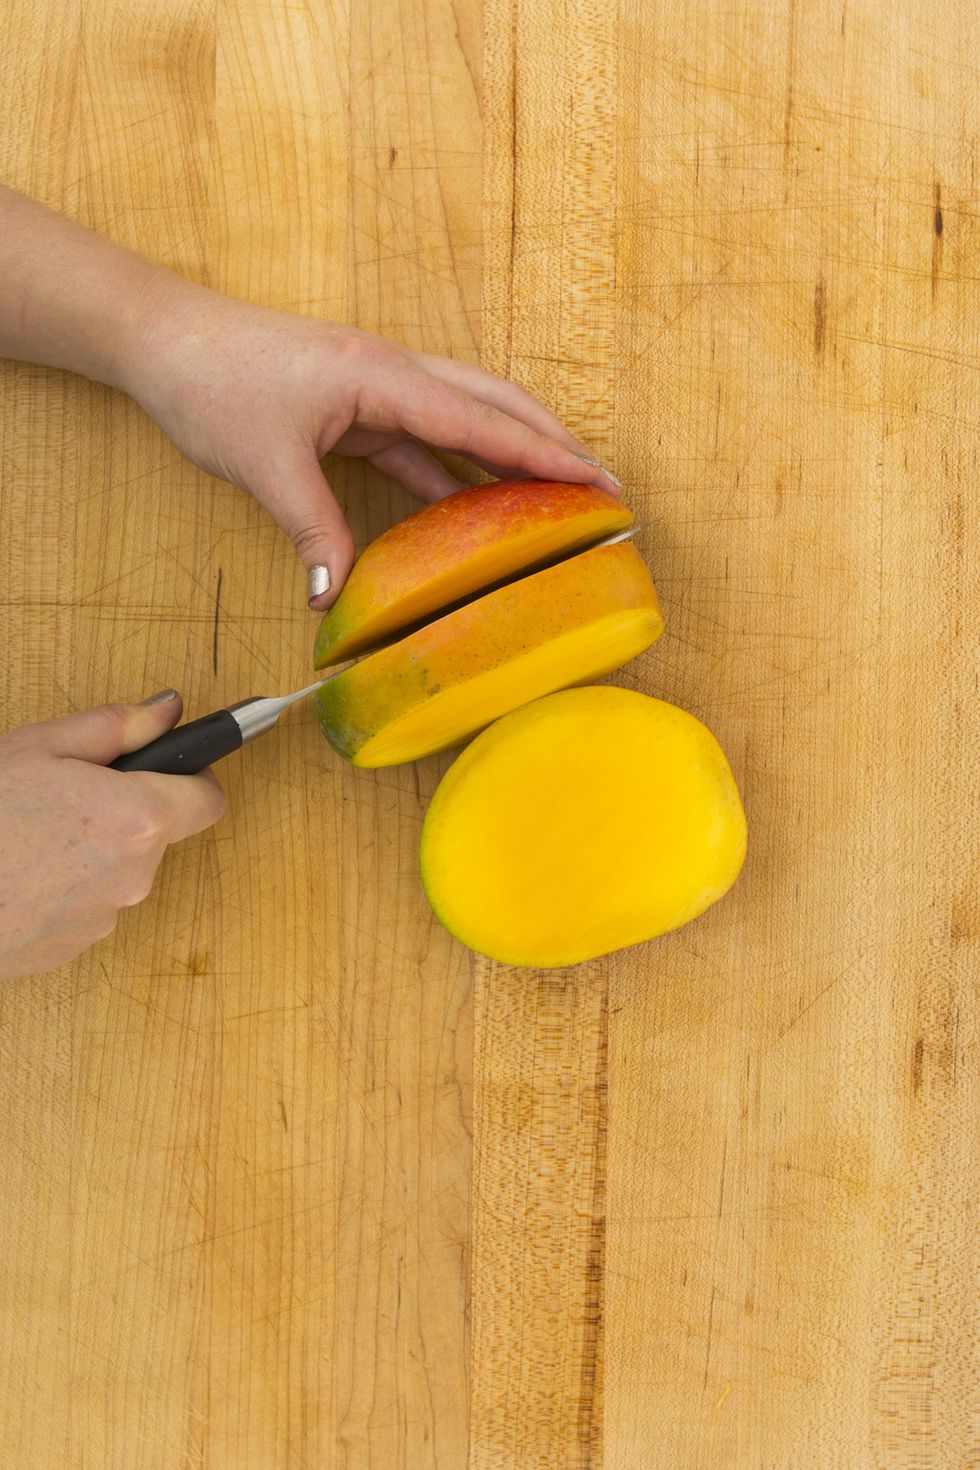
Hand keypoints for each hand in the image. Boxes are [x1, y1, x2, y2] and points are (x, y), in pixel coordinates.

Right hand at [0, 696, 224, 980]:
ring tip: (32, 835)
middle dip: (123, 812)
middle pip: (156, 834)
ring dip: (90, 852)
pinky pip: (86, 905)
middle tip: (66, 795)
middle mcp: (134, 876)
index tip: (169, 769)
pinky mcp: (74, 947)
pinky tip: (22, 871)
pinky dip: (63, 888)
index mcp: (138, 819)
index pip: (209, 799)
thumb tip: (166, 710)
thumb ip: (116, 726)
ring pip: (117, 871)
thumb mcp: (40, 747)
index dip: (191, 778)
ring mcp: (105, 918)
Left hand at [121, 282, 622, 608]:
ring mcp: (377, 387)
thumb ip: (311, 528)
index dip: (543, 453)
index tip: (596, 479)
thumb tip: (333, 596)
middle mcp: (392, 372)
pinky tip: (471, 509)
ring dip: (508, 453)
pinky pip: (421, 441)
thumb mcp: (264, 463)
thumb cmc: (212, 380)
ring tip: (555, 497)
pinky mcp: (357, 406)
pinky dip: (453, 473)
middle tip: (602, 484)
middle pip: (493, 403)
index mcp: (383, 375)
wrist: (162, 338)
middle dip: (550, 441)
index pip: (481, 419)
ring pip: (463, 419)